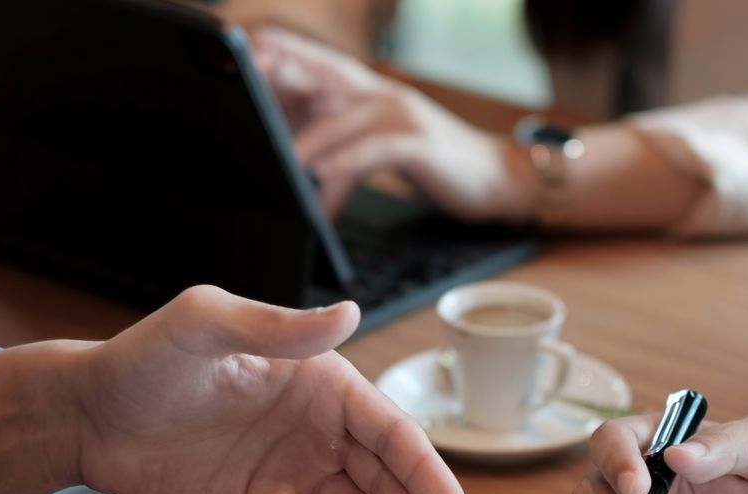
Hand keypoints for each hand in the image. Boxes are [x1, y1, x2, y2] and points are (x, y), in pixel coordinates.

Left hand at [0, 286, 467, 493]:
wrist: (89, 414)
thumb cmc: (145, 357)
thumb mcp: (205, 325)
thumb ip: (276, 327)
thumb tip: (349, 313)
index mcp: (321, 379)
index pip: (389, 429)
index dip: (425, 470)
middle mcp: (320, 426)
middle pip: (386, 479)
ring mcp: (295, 469)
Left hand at [251, 28, 535, 221]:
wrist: (499, 177)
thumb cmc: (434, 161)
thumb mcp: (385, 141)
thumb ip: (347, 134)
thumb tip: (297, 148)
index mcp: (373, 91)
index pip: (325, 64)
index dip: (290, 52)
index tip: (254, 45)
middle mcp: (384, 94)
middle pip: (327, 78)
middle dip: (287, 76)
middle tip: (249, 83)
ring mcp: (402, 116)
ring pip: (342, 122)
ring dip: (307, 144)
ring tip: (277, 165)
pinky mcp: (418, 145)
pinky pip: (370, 156)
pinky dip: (343, 175)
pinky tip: (323, 193)